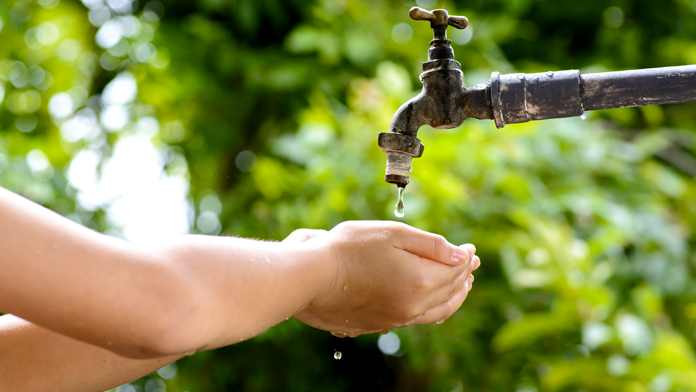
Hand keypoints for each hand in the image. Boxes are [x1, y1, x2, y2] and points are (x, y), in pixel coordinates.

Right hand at [286, 221, 479, 336]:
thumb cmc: (349, 249)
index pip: (455, 269)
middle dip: (464, 275)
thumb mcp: (393, 234)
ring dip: (454, 295)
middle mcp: (414, 305)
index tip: (470, 247)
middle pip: (450, 291)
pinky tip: (433, 302)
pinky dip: (435, 308)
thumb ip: (431, 245)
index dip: (465, 256)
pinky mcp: (382, 323)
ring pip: (438, 310)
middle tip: (471, 263)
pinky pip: (419, 319)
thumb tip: (461, 255)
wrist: (312, 277)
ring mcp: (398, 318)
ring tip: (461, 284)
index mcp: (420, 281)